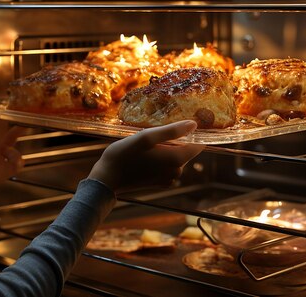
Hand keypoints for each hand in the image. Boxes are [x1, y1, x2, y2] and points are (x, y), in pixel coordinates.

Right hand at [88, 120, 203, 192]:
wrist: (107, 178)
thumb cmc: (124, 154)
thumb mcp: (146, 137)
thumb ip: (171, 130)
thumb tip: (194, 124)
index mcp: (177, 160)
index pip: (197, 144)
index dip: (192, 133)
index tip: (178, 123)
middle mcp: (177, 171)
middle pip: (185, 149)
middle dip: (174, 140)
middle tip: (153, 133)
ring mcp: (168, 178)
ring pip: (174, 156)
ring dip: (164, 148)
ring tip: (146, 143)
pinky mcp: (159, 182)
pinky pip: (166, 165)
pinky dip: (159, 157)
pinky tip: (144, 154)